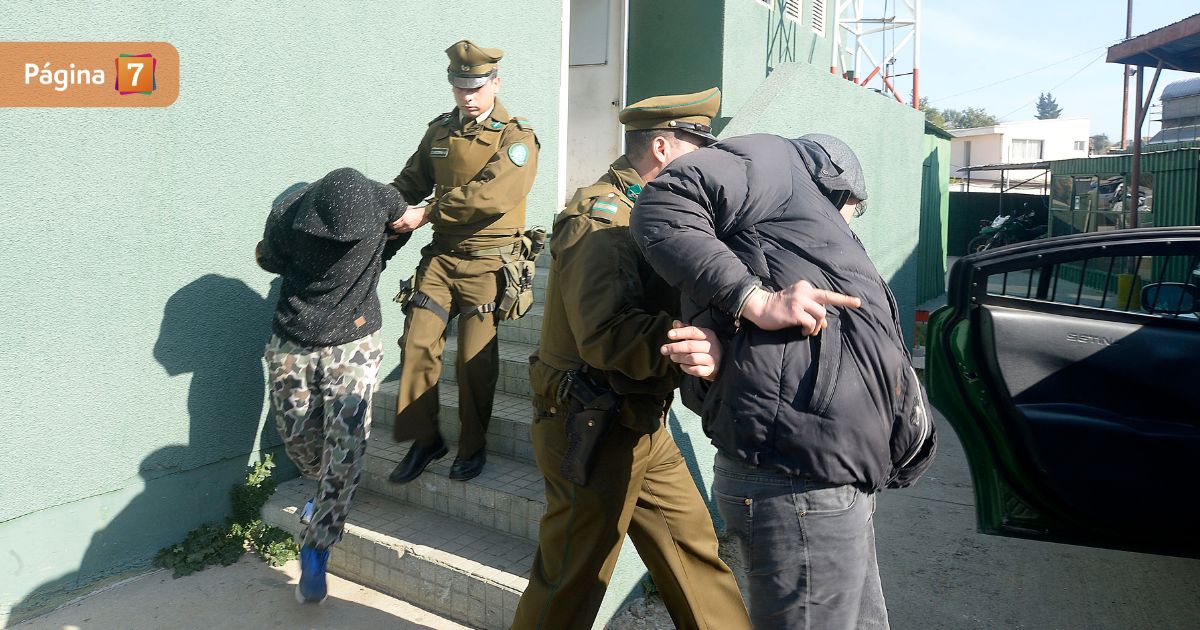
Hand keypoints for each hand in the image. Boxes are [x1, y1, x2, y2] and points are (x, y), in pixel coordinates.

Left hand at [390, 205, 429, 232]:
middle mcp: (405, 223)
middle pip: (395, 227)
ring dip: (395, 229)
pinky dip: (400, 231)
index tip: (388, 222)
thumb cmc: (415, 210)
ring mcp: (408, 226)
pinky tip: (399, 229)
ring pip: (399, 230)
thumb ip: (401, 211)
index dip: (390, 223)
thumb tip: (395, 210)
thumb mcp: (407, 208)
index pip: (394, 223)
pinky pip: (403, 231)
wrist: (424, 214)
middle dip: (392, 227)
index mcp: (404, 217)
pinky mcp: (411, 229)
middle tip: (389, 226)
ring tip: (393, 228)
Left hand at [660, 321, 722, 380]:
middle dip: (675, 347)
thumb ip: (686, 329)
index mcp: (708, 335)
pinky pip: (696, 370)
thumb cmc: (705, 347)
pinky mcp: (710, 370)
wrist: (722, 362)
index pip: (694, 331)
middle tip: (664, 349)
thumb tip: (675, 323)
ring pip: (693, 358)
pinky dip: (687, 368)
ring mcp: (712, 359)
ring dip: (680, 357)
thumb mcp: (698, 336)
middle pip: (691, 346)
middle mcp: (711, 346)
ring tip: (672, 357)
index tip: (669, 334)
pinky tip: (682, 365)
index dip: (681, 332)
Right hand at [741, 280, 860, 334]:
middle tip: (857, 303)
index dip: (842, 298)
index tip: (857, 301)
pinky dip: (810, 330)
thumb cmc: (777, 307)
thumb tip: (824, 323)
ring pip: (820, 314)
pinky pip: (811, 323)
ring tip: (809, 331)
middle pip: (828, 298)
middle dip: (845, 300)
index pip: (825, 293)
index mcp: (804, 287)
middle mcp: (804, 292)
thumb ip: (810, 309)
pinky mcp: (795, 313)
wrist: (759, 307)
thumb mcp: (795, 303)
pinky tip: (803, 332)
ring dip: (818, 326)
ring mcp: (799, 302)